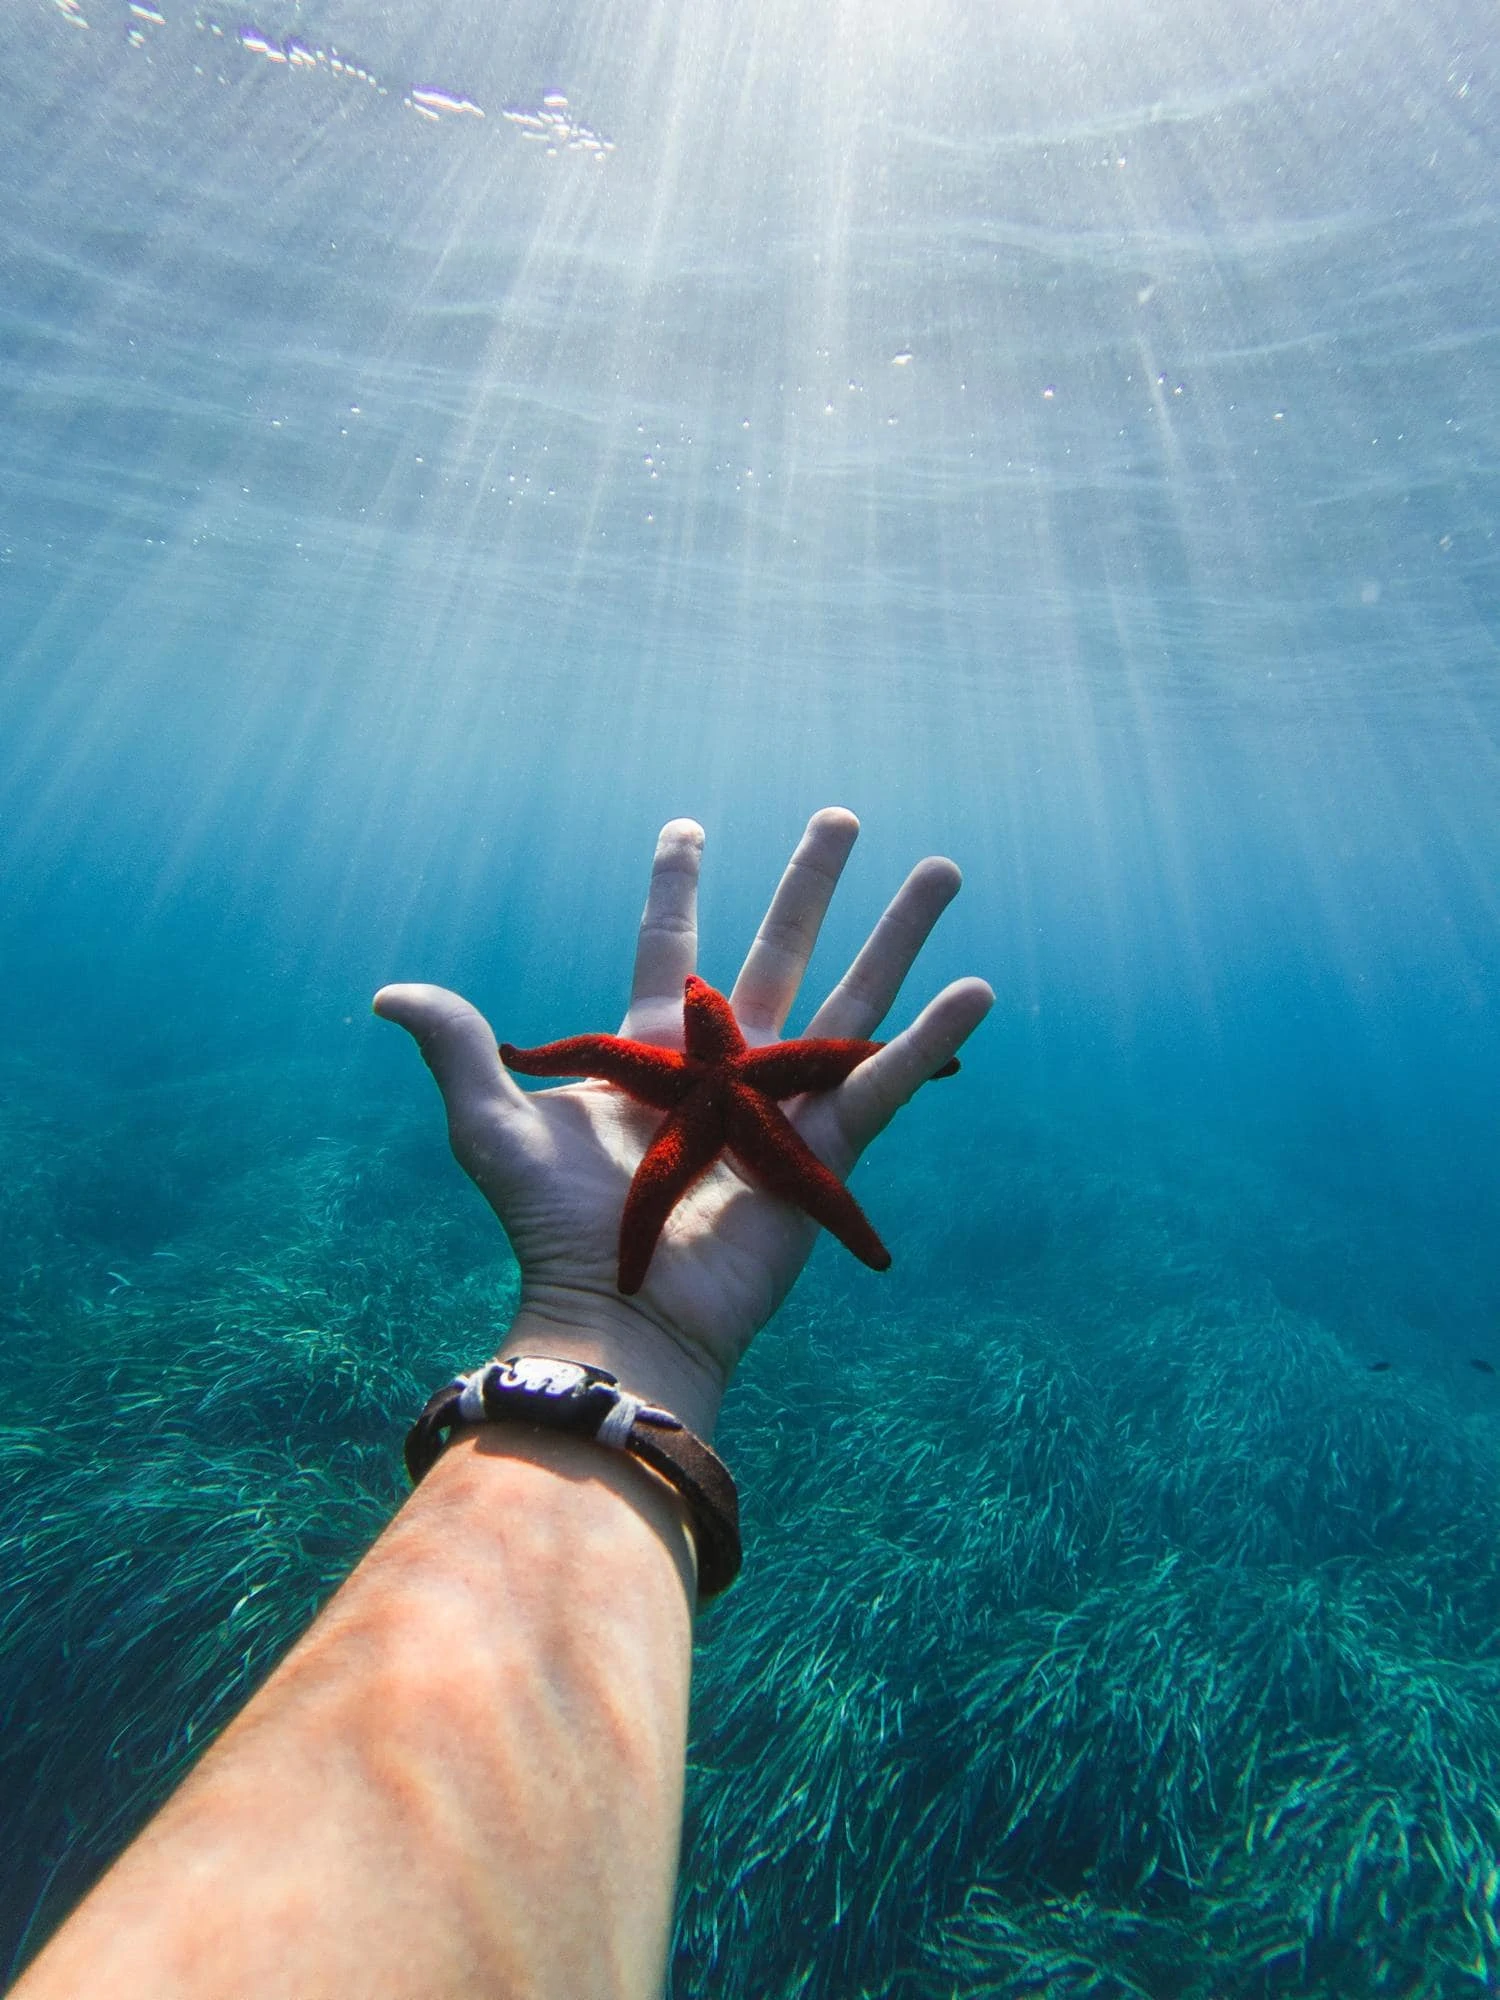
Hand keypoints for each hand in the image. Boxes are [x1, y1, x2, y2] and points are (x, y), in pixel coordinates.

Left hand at [375, 808, 991, 1435]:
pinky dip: (932, 1038)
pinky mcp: (828, 1153)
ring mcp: (784, 1105)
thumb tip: (385, 991)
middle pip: (781, 952)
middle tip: (841, 815)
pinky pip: (886, 1082)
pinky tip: (977, 986)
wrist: (620, 1312)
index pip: (673, 948)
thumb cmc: (552, 1229)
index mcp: (655, 1052)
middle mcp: (727, 1067)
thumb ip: (460, 1048)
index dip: (679, 887)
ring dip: (897, 934)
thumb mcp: (493, 1125)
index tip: (688, 825)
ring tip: (942, 868)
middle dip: (811, 883)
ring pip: (852, 999)